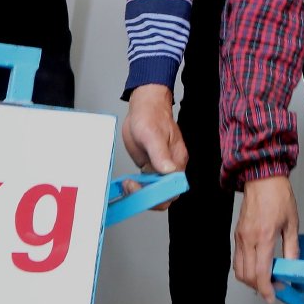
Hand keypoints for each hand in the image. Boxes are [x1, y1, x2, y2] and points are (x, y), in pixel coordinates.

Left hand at [119, 85, 186, 208]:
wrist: (144, 106)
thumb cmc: (151, 116)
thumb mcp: (152, 134)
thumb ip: (160, 153)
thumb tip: (168, 170)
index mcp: (176, 160)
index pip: (173, 189)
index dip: (158, 195)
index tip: (141, 188)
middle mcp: (170, 166)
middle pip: (164, 194)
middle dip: (147, 197)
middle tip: (130, 186)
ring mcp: (159, 167)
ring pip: (154, 191)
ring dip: (140, 193)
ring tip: (127, 184)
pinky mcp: (150, 166)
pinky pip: (146, 183)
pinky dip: (137, 187)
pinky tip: (127, 182)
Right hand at [233, 174, 298, 299]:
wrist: (262, 179)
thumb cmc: (278, 197)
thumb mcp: (292, 223)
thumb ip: (292, 248)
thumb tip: (293, 266)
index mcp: (264, 237)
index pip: (261, 272)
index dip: (266, 289)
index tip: (272, 296)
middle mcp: (249, 239)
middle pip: (247, 276)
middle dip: (259, 287)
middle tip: (274, 288)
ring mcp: (240, 237)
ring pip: (239, 270)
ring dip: (251, 280)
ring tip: (266, 279)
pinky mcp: (237, 235)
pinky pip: (237, 259)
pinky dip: (246, 269)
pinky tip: (258, 267)